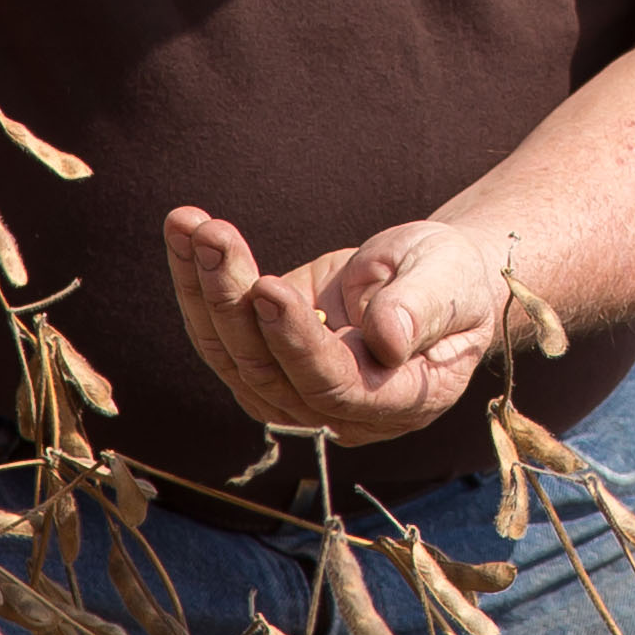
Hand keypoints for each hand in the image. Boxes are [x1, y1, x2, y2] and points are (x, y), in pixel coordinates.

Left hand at [164, 206, 506, 442]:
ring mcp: (293, 389)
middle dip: (234, 299)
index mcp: (399, 400)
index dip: (297, 342)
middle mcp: (338, 411)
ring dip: (203, 286)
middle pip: (267, 370)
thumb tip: (386, 339)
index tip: (268, 287)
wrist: (430, 280)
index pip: (334, 384)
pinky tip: (184, 229)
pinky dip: (196, 280)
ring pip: (231, 352)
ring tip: (188, 223)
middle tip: (214, 235)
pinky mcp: (263, 357)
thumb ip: (422, 308)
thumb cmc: (450, 279)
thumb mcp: (450, 280)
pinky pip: (219, 328)